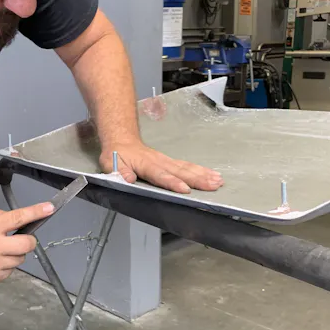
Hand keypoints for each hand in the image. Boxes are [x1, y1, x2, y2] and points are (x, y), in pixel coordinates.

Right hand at [0, 203, 53, 285]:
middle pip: (27, 245)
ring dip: (15, 254)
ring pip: (19, 259)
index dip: (36, 212)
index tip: (49, 208)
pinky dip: (5, 266)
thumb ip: (0, 216)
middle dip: (29, 241)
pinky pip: (10, 271)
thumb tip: (19, 221)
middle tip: (22, 239)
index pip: (18, 218)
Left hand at [100, 141, 223, 193]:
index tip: (185, 189)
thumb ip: (119, 172)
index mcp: (145, 165)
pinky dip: (201, 170)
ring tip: (218, 181)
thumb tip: (128, 179)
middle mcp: (159, 162)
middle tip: (213, 185)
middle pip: (180, 171)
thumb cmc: (116, 154)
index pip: (160, 175)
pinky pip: (187, 166)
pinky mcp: (170, 162)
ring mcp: (166, 161)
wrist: (122, 140)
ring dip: (203, 175)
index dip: (172, 182)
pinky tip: (212, 175)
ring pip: (187, 168)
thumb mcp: (110, 162)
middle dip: (198, 179)